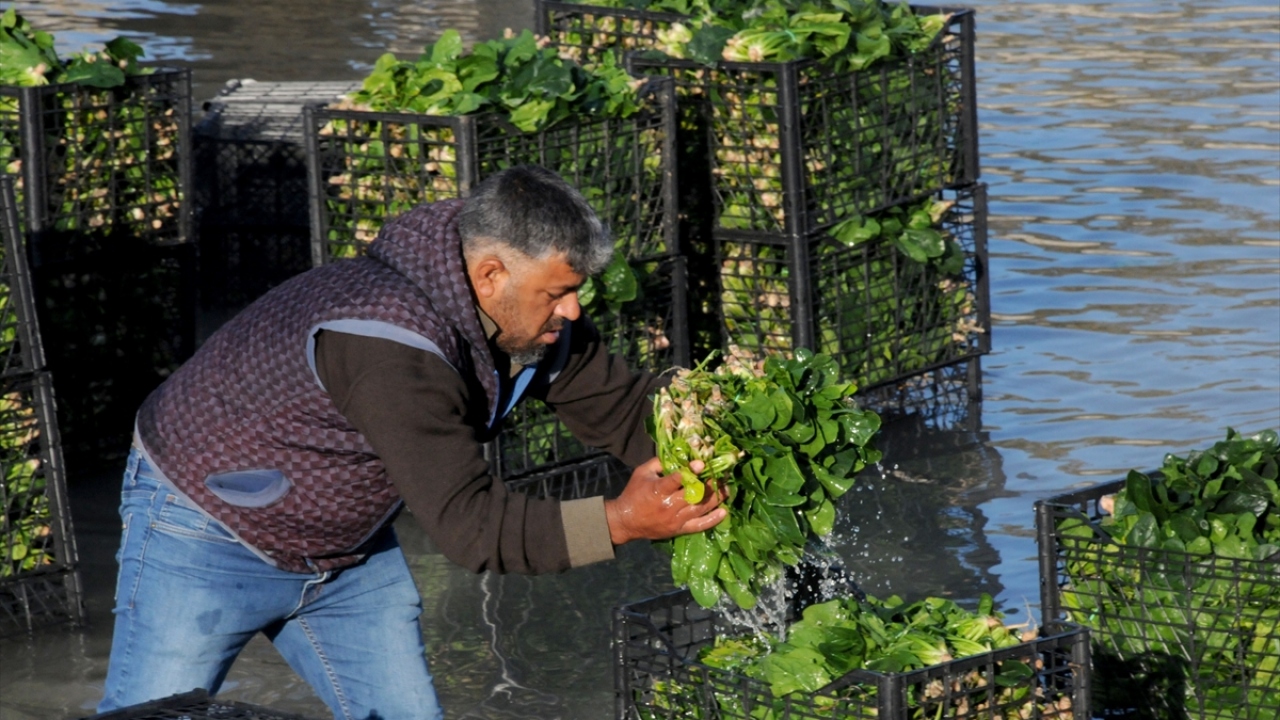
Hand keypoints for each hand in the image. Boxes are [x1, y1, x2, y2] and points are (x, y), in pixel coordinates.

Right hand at [603, 457, 727, 545]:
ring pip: (700, 508)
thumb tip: (679, 454)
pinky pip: (699, 526)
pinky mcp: (679, 529)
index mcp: (658, 490)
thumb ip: (659, 462)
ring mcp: (675, 520)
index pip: (676, 480)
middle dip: (710, 484)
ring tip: (726, 489)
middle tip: (721, 475)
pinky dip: (712, 519)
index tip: (702, 464)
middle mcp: (668, 506)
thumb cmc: (634, 493)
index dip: (690, 472)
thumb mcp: (642, 473)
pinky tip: (724, 511)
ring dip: (715, 498)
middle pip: (694, 495)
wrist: (625, 521)